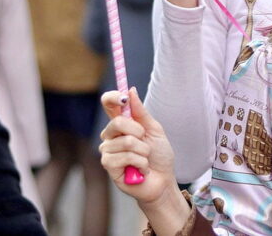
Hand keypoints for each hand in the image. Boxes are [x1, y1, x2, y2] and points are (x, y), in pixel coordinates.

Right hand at [99, 88, 175, 204]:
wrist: (163, 180)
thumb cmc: (159, 155)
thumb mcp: (154, 130)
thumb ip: (141, 112)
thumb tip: (130, 91)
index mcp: (122, 124)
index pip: (109, 105)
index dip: (113, 97)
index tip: (123, 97)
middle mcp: (111, 136)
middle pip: (117, 122)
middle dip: (138, 131)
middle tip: (145, 140)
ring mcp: (108, 151)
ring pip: (126, 142)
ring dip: (143, 151)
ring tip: (145, 159)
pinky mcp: (109, 166)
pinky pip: (126, 157)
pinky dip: (141, 163)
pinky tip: (141, 170)